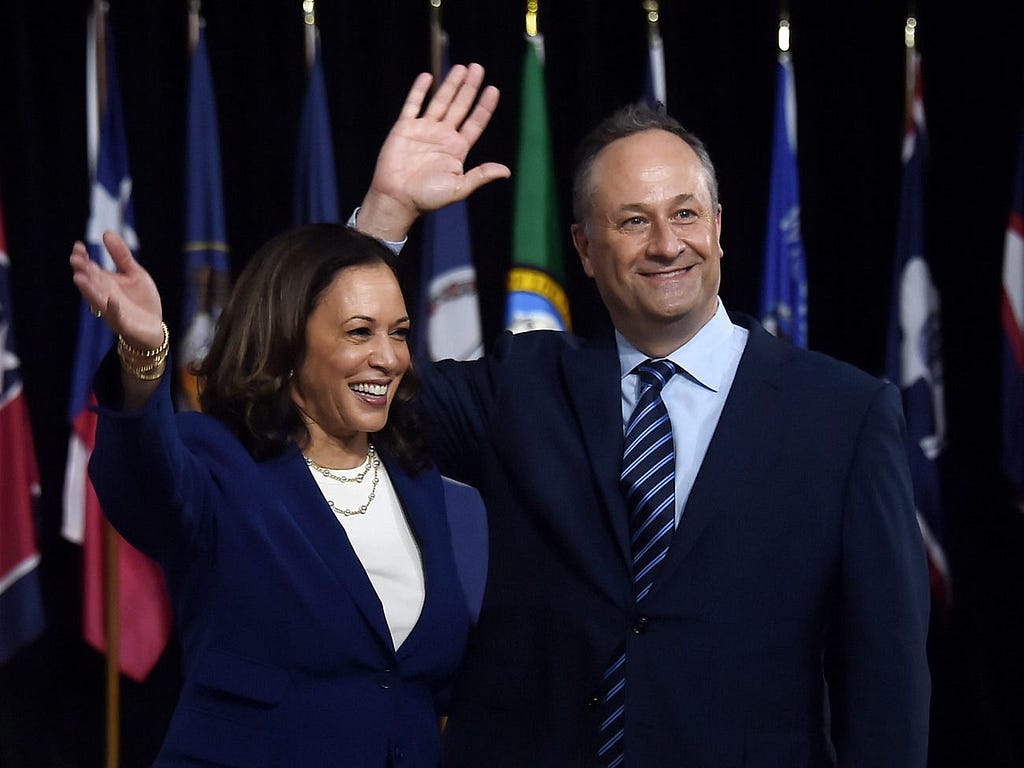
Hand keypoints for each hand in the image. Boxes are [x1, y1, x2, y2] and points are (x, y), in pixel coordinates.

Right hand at [70, 231, 164, 349]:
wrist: (153, 328)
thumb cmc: (141, 300)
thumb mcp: (134, 273)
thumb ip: (121, 256)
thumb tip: (106, 233)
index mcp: (106, 282)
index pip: (91, 268)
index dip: (83, 258)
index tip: (78, 246)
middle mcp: (104, 295)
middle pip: (91, 282)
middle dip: (83, 271)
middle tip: (75, 259)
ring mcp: (112, 310)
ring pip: (97, 300)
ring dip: (89, 290)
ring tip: (79, 278)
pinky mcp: (123, 324)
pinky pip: (116, 317)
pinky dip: (113, 309)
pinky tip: (111, 300)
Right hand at [357, 63, 510, 241]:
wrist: (397, 198)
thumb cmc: (428, 197)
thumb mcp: (459, 188)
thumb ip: (480, 176)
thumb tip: (506, 171)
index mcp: (457, 149)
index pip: (475, 123)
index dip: (484, 107)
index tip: (493, 90)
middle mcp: (442, 136)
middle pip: (460, 106)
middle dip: (469, 88)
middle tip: (478, 68)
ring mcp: (424, 130)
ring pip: (440, 101)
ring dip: (450, 84)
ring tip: (461, 68)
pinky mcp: (405, 128)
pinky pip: (413, 105)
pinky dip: (419, 91)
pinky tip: (427, 77)